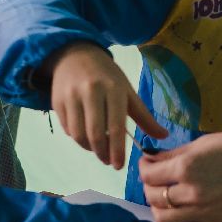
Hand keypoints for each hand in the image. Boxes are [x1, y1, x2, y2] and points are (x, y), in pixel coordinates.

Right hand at [42, 42, 166, 169]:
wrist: (75, 55)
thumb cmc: (107, 75)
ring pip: (78, 134)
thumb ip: (144, 116)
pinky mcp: (57, 101)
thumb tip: (164, 137)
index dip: (117, 150)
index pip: (116, 126)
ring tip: (98, 149)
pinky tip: (85, 135)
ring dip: (89, 148)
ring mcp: (71, 96)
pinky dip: (77, 138)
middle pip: (95, 134)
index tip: (119, 166)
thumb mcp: (127, 91)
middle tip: (109, 161)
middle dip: (103, 153)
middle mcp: (91, 91)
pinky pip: (67, 129)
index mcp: (113, 88)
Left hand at [138, 129, 221, 221]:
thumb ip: (173, 155)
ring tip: (168, 198)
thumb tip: (150, 159)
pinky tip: (184, 212)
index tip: (148, 163)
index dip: (143, 167)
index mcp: (187, 167)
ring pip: (163, 220)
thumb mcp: (202, 143)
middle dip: (149, 187)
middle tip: (157, 179)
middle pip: (152, 197)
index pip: (148, 174)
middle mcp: (191, 192)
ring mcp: (202, 212)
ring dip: (160, 208)